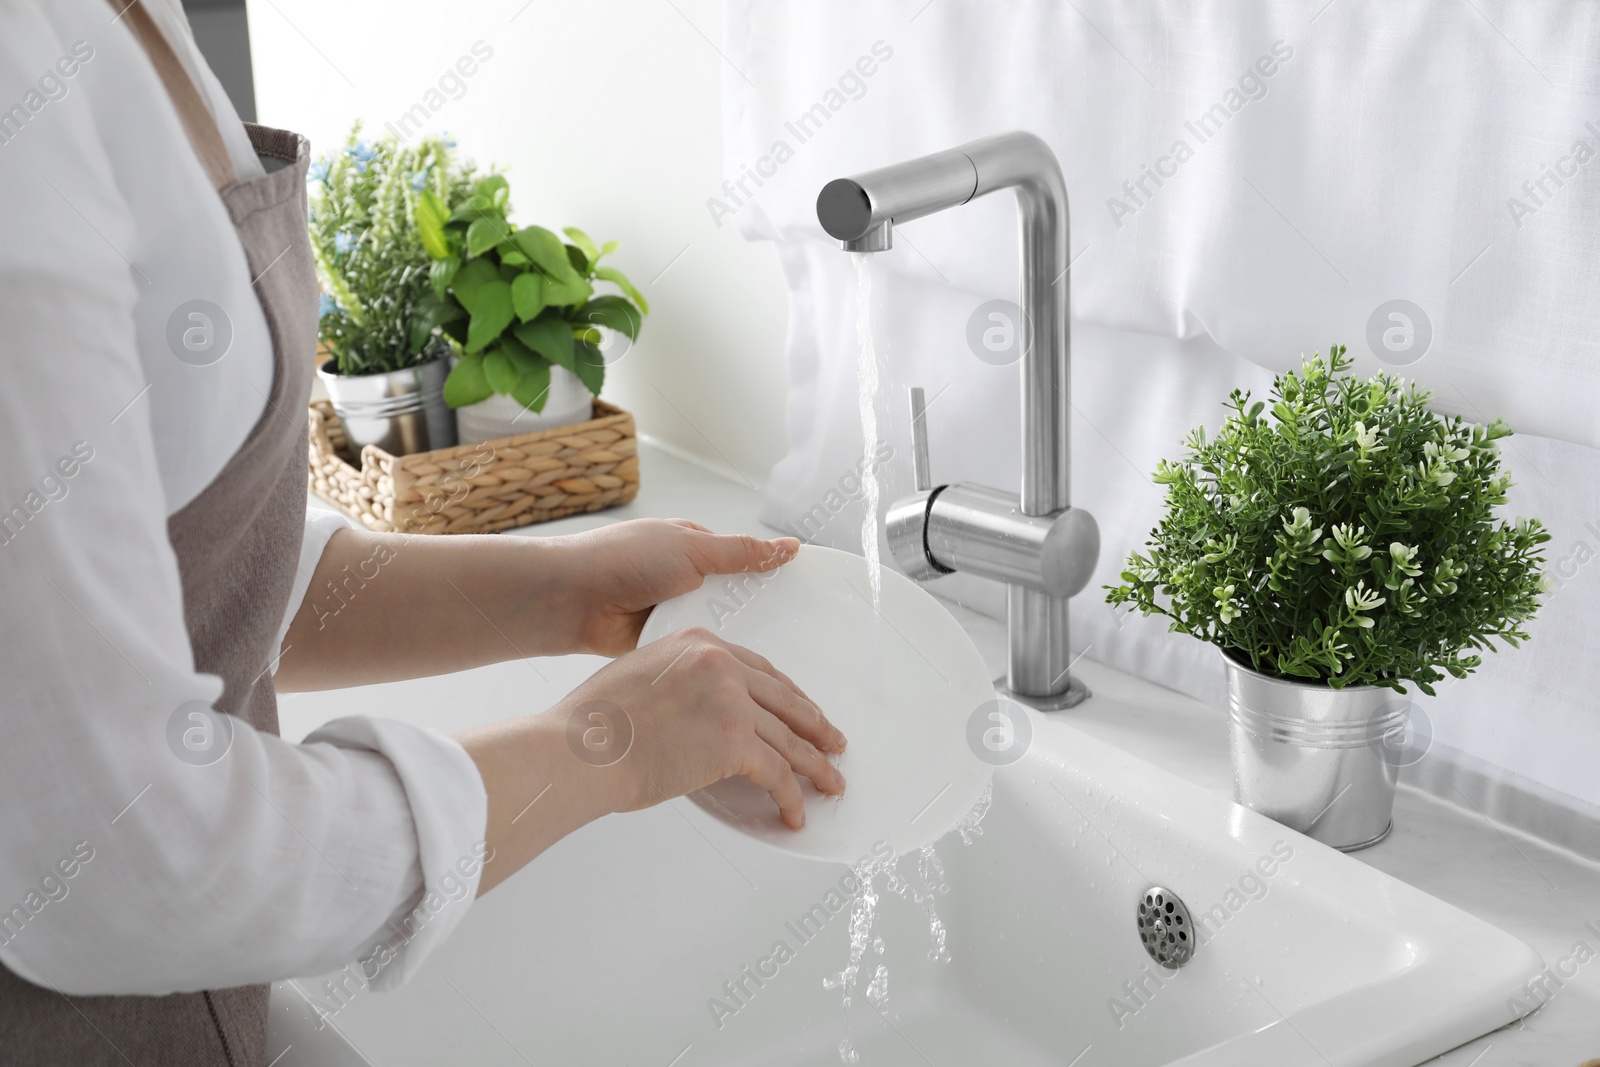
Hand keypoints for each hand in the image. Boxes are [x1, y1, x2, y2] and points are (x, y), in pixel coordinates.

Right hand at [552, 626, 846, 827]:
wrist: (581, 747)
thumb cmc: (593, 724)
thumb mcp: (639, 676)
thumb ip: (677, 683)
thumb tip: (696, 714)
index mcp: (698, 644)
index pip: (760, 669)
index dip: (787, 695)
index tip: (802, 710)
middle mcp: (720, 664)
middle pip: (784, 699)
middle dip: (813, 726)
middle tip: (833, 743)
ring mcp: (731, 701)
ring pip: (789, 739)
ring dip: (816, 765)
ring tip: (831, 783)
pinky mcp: (735, 742)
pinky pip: (778, 773)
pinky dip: (791, 797)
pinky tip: (796, 812)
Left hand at [553, 518, 798, 656]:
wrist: (570, 600)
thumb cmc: (623, 560)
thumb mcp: (692, 548)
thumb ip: (741, 552)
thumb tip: (786, 546)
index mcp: (693, 547)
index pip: (744, 562)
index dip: (771, 578)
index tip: (804, 598)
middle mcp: (684, 578)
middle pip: (732, 598)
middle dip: (753, 614)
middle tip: (795, 638)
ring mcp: (670, 611)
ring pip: (714, 627)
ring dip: (727, 636)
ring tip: (769, 661)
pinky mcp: (659, 641)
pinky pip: (692, 649)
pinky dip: (704, 656)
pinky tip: (731, 672)